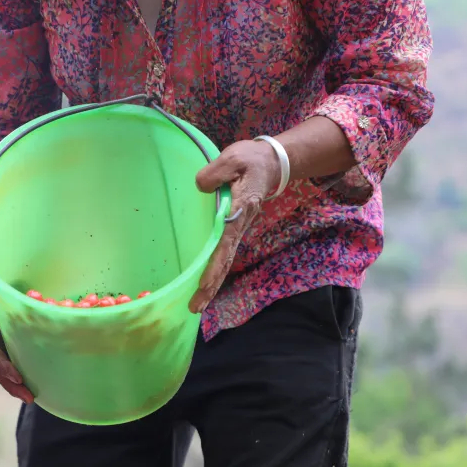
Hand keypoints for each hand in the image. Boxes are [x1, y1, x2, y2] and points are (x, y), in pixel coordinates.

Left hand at [190, 138, 283, 312]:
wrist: (271, 164)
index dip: (214, 264)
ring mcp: (237, 230)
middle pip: (224, 262)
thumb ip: (215, 173)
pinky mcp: (233, 230)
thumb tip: (201, 187)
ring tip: (196, 305)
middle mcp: (240, 227)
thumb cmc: (250, 161)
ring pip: (224, 262)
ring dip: (211, 284)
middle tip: (195, 308)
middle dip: (210, 286)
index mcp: (239, 211)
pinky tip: (203, 285)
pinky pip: (222, 255)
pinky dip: (213, 272)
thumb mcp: (232, 159)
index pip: (224, 243)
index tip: (203, 283)